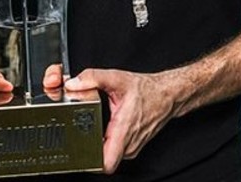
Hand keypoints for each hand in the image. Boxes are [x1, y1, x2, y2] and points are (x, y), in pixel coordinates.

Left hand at [64, 69, 179, 173]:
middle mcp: (128, 144)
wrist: (167, 95)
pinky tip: (104, 131)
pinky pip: (115, 152)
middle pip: (103, 161)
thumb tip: (73, 84)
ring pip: (109, 157)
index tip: (79, 150)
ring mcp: (132, 148)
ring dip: (99, 148)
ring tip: (93, 132)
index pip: (106, 163)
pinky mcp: (132, 147)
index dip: (90, 162)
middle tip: (81, 136)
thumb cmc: (147, 90)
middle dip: (89, 151)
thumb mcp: (117, 78)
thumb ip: (92, 78)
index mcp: (123, 129)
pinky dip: (107, 145)